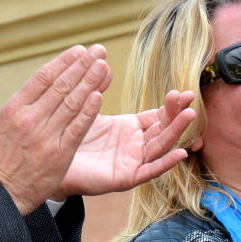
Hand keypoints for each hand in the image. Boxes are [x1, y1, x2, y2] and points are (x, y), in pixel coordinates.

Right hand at [0, 45, 111, 214]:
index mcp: (12, 109)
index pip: (42, 78)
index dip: (63, 61)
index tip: (78, 50)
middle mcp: (31, 119)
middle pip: (62, 86)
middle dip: (83, 65)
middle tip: (99, 50)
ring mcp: (47, 137)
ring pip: (72, 103)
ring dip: (90, 82)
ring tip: (104, 65)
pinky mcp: (60, 155)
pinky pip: (77, 128)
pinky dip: (89, 111)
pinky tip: (100, 95)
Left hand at [54, 88, 197, 199]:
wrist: (51, 162)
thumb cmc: (70, 137)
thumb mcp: (87, 109)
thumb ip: (97, 88)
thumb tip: (104, 64)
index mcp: (130, 129)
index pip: (157, 116)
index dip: (171, 106)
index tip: (183, 92)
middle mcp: (135, 146)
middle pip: (163, 129)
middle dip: (176, 114)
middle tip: (188, 98)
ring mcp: (133, 162)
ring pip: (160, 147)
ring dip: (176, 132)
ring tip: (189, 115)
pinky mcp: (126, 178)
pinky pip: (150, 171)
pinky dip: (166, 163)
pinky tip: (180, 153)